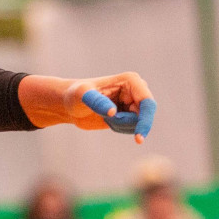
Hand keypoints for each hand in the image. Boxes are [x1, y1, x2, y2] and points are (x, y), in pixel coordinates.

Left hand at [18, 72, 155, 141]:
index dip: (146, 120)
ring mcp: (135, 102)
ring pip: (138, 124)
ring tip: (104, 117)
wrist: (70, 104)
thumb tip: (113, 111)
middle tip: (107, 120)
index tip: (139, 138)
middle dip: (125, 122)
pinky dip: (119, 128)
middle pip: (146, 115)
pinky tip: (107, 120)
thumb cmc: (75, 95)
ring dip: (120, 125)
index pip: (147, 102)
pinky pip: (133, 128)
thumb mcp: (82, 96)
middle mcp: (136, 90)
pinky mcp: (130, 113)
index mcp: (131, 80)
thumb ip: (96, 102)